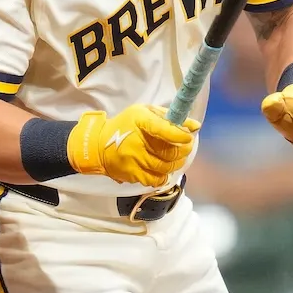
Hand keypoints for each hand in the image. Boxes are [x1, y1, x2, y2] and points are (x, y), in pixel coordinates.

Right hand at [67, 105, 199, 187]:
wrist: (98, 145)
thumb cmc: (125, 125)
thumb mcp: (143, 113)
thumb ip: (168, 117)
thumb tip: (194, 126)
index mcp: (140, 121)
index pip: (163, 129)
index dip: (180, 134)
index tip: (189, 136)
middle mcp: (136, 141)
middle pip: (168, 152)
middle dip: (184, 151)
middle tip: (187, 147)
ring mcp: (133, 160)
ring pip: (165, 167)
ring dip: (176, 164)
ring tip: (177, 158)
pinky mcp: (131, 174)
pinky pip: (155, 180)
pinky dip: (163, 176)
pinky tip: (163, 169)